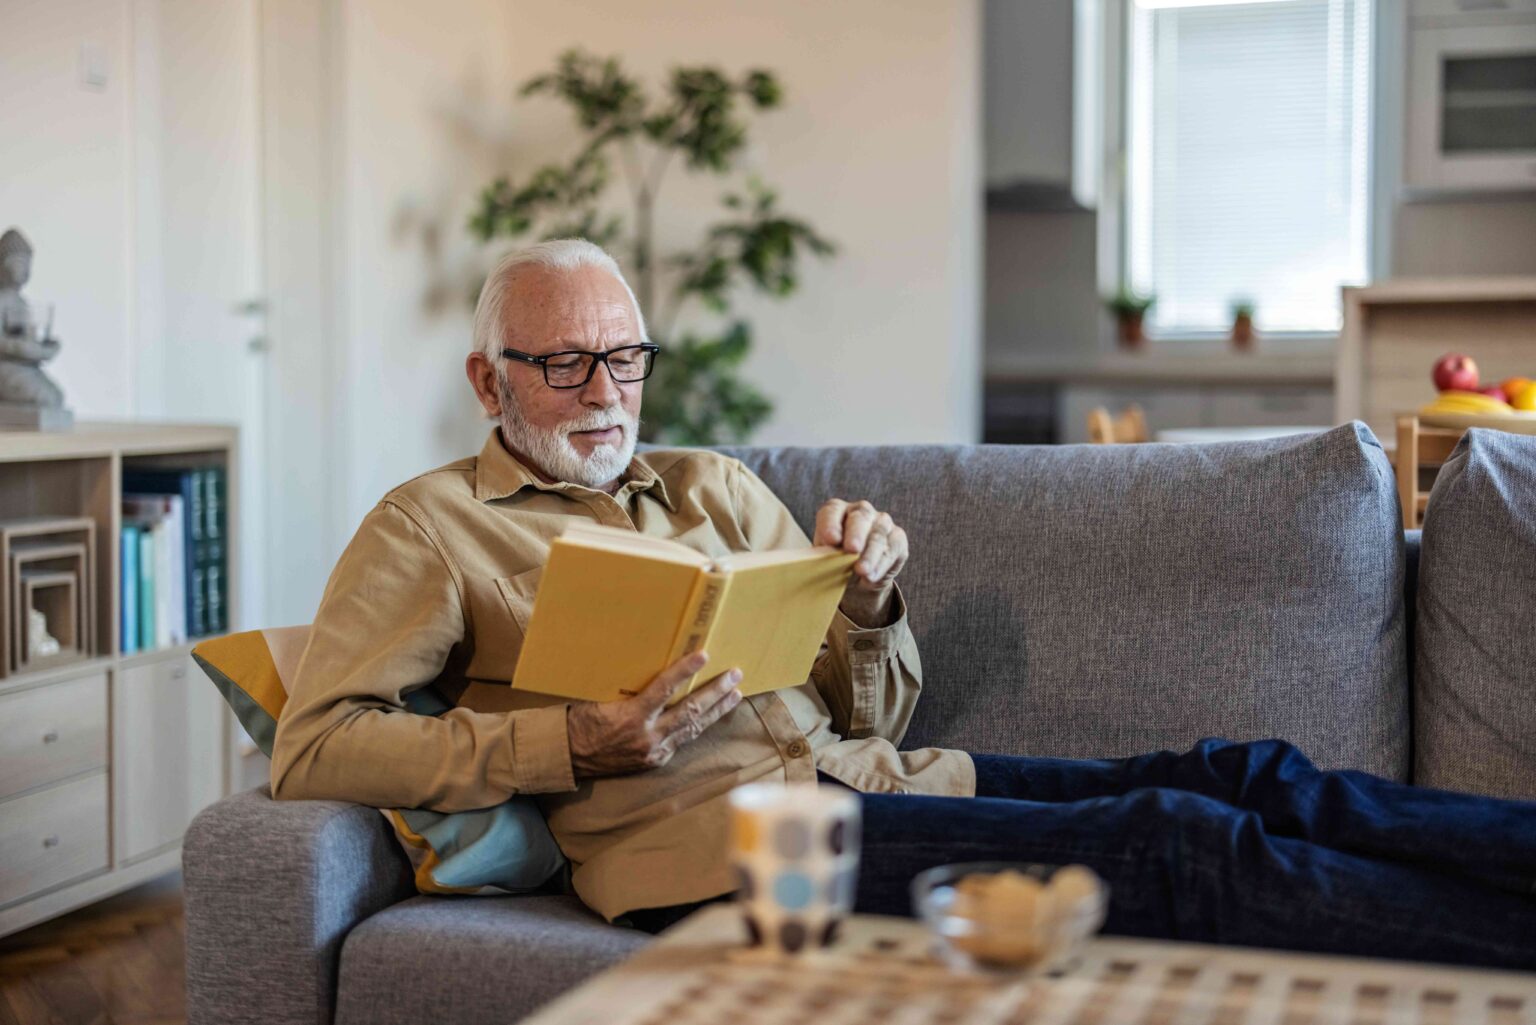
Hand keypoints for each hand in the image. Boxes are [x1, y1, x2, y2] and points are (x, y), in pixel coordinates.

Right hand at [565, 651, 741, 779]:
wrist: (570, 757)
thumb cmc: (581, 720)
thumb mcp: (600, 698)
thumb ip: (627, 687)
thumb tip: (650, 663)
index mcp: (631, 717)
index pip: (663, 689)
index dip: (684, 671)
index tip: (703, 655)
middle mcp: (648, 737)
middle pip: (690, 711)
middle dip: (716, 692)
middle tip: (735, 675)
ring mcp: (655, 752)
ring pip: (693, 728)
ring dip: (716, 710)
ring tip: (736, 694)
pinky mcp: (656, 760)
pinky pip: (683, 740)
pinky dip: (698, 726)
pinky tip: (711, 716)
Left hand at [814, 498, 908, 625]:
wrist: (857, 580)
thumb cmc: (835, 565)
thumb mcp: (823, 561)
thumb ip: (820, 556)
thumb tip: (812, 561)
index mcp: (837, 511)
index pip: (832, 511)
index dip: (831, 524)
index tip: (830, 540)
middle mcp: (861, 511)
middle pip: (860, 517)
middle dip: (855, 534)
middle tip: (851, 549)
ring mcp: (882, 522)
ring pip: (878, 535)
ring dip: (870, 555)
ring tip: (862, 571)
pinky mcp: (897, 538)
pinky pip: (892, 548)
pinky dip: (882, 564)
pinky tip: (872, 576)